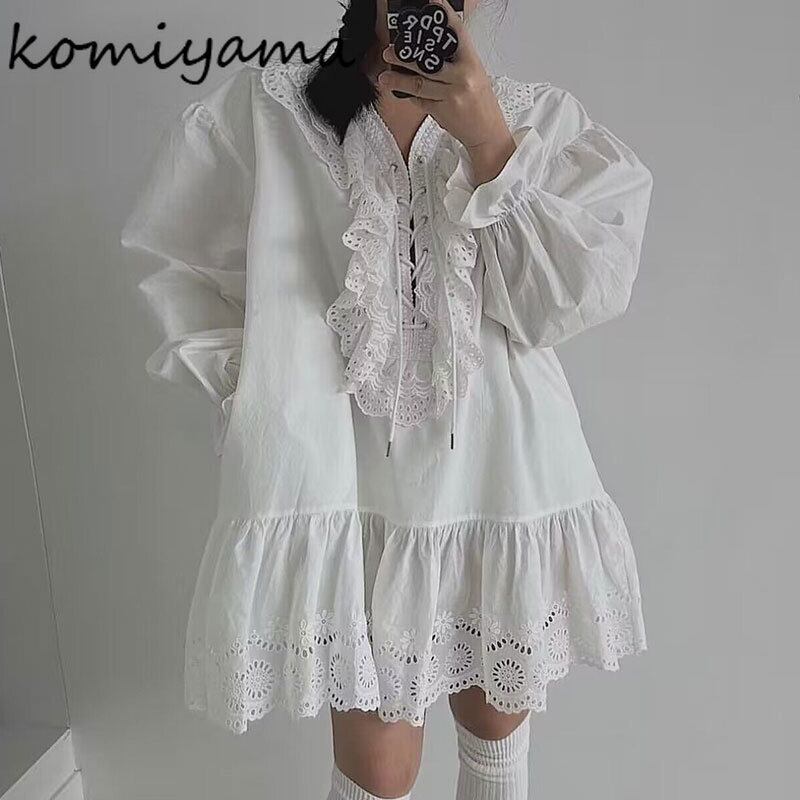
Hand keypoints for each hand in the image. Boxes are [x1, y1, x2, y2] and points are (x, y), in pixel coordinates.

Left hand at [378, 0, 516, 184]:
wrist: (487, 133)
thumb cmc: (482, 104)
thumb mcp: (476, 76)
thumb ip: (457, 63)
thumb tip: (433, 52)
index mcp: (472, 64)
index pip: (457, 35)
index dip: (444, 17)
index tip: (433, 4)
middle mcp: (462, 78)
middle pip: (428, 63)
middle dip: (406, 57)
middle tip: (391, 51)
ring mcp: (451, 96)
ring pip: (419, 84)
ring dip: (398, 79)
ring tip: (385, 75)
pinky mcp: (442, 112)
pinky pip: (421, 101)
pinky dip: (410, 96)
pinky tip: (400, 91)